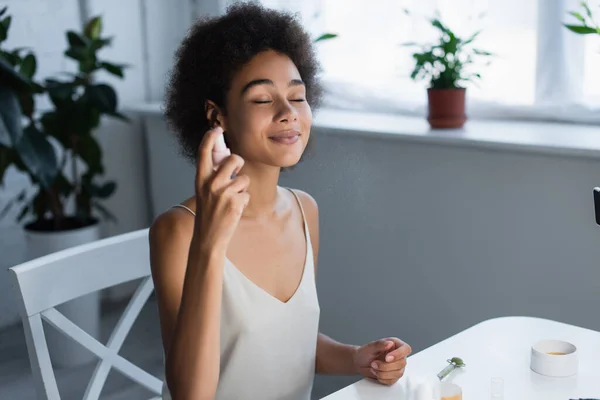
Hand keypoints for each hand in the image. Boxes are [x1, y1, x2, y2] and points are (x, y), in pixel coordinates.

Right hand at [194, 126, 249, 250]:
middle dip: (239, 163)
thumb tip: (230, 156)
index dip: (209, 139)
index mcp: (200, 180)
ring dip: (242, 189)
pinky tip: (234, 210)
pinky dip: (243, 202)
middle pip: (234, 159)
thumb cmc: (209, 212)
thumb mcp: (205, 192)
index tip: (216, 129)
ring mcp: (223, 193)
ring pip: (244, 179)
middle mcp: (210, 184)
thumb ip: (214, 175)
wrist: (208, 237)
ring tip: (231, 200)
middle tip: (236, 173)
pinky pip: (247, 194)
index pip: (203, 153)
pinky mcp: (235, 203)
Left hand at [354, 337, 411, 385]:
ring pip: (398, 373)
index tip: (387, 358)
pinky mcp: (394, 376)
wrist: (360, 362)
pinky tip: (376, 373)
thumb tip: (390, 343)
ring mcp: (397, 367)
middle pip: (402, 363)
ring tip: (373, 367)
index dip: (398, 354)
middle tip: (374, 363)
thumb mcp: (371, 346)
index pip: (405, 349)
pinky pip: (392, 380)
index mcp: (396, 345)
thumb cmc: (365, 352)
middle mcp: (398, 356)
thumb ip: (380, 344)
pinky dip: (382, 378)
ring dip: (383, 372)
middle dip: (386, 366)